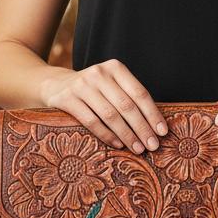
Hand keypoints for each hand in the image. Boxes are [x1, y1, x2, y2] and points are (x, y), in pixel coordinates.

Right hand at [40, 58, 167, 152]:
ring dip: (127, 135)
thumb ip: (129, 98)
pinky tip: (118, 144)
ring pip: (110, 115)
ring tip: (138, 149)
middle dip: (142, 128)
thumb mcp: (111, 86)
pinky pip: (91, 121)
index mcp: (115, 68)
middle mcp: (99, 73)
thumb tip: (155, 127)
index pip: (139, 93)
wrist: (55, 84)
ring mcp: (81, 85)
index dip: (152, 114)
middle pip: (127, 105)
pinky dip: (107, 135)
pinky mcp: (66, 99)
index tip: (163, 132)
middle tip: (153, 145)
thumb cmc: (94, 90)